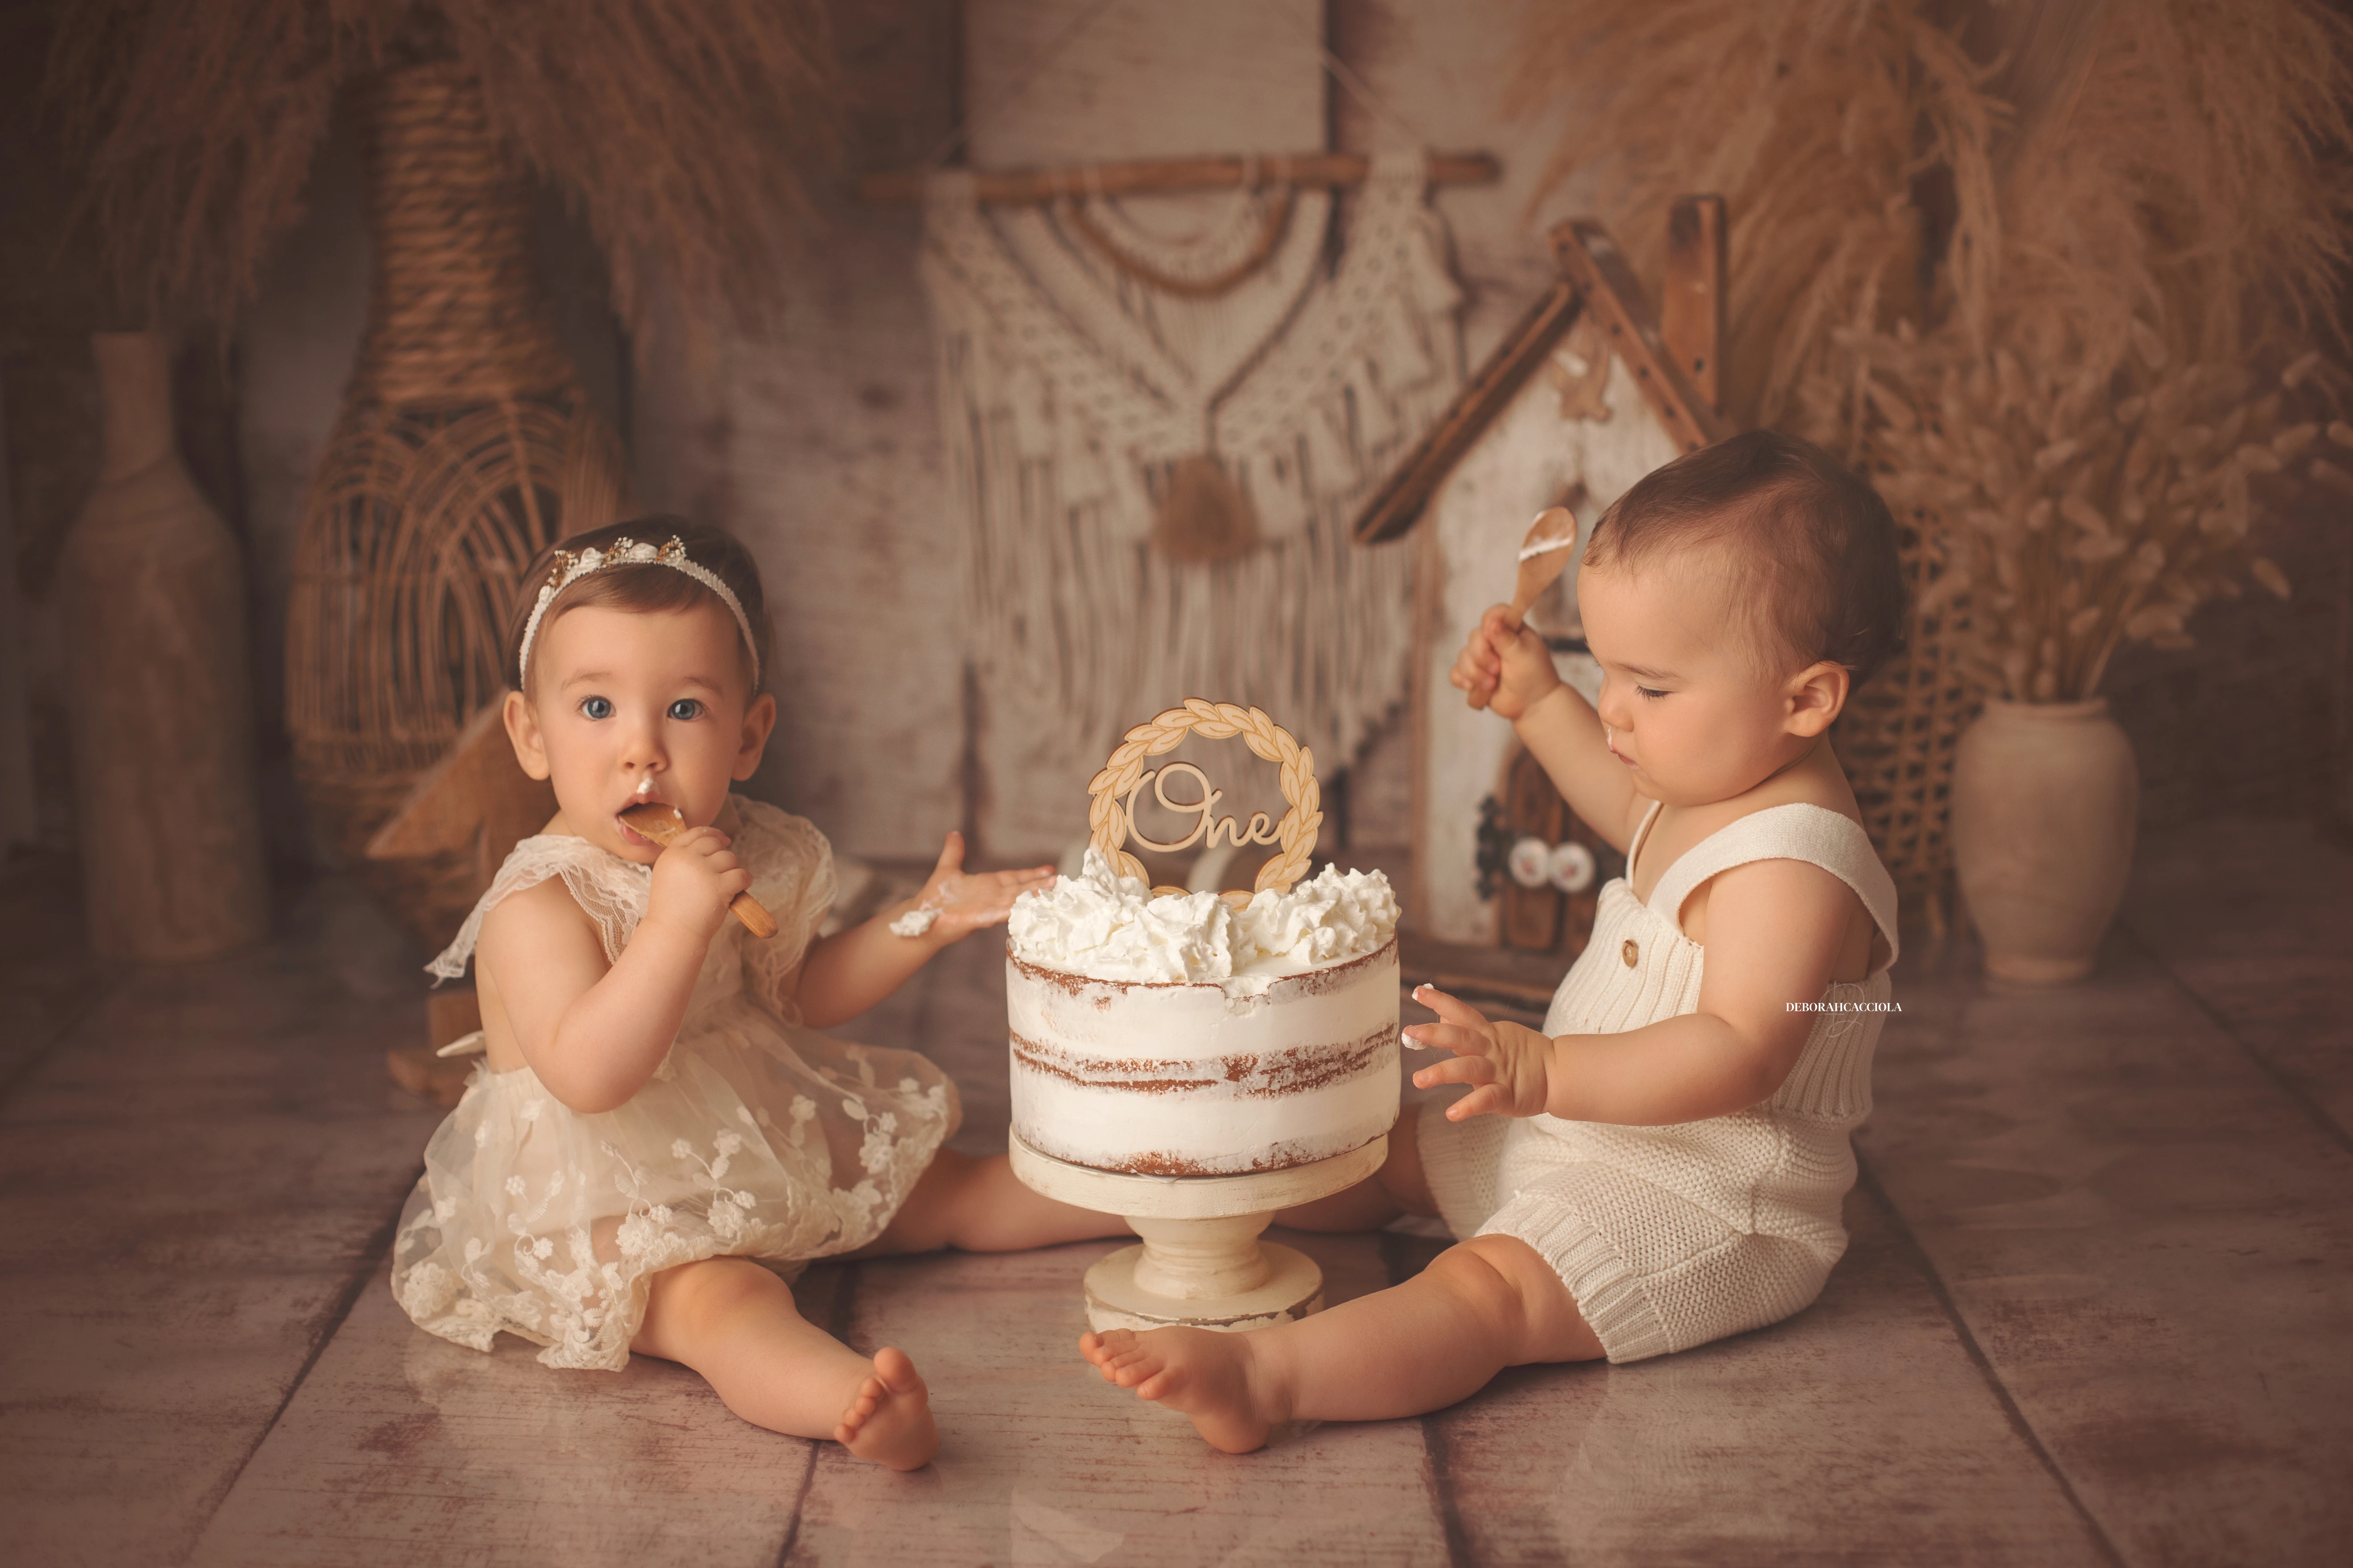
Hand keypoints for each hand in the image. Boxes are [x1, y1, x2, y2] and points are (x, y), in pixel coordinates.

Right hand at [644, 826, 751, 942]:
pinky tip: (738, 890)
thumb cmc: (672, 910)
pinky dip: (744, 881)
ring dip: (732, 870)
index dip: (712, 834)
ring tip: (725, 887)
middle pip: (715, 843)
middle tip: (725, 870)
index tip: (723, 839)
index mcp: (671, 854)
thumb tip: (714, 842)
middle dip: (723, 854)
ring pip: (730, 858)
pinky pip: (742, 875)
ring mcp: (703, 871)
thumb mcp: (668, 876)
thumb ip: (685, 859)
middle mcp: (686, 858)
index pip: (695, 833)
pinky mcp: (719, 886)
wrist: (672, 934)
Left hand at [897, 832, 1054, 942]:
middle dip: (1039, 884)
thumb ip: (954, 852)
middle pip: (1021, 888)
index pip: (1014, 877)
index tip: (1049, 869)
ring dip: (1033, 896)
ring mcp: (988, 908)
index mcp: (987, 885)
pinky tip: (1029, 907)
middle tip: (1059, 880)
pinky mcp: (981, 918)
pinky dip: (1016, 910)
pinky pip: (1002, 913)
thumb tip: (953, 833)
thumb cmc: (935, 898)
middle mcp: (992, 896)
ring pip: (1017, 900)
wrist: (923, 918)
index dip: (1031, 873)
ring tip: (1052, 891)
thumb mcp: (947, 869)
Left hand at [1405, 984, 1555, 1119]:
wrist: (1558, 1074)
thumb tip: (1441, 1012)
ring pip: (1468, 1068)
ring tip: (1418, 1080)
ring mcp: (1497, 1071)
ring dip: (1442, 1072)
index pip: (1461, 1012)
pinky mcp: (1506, 1095)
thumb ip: (1466, 1027)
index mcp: (1487, 1034)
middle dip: (1435, 1033)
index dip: (1440, 1001)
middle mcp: (1489, 1049)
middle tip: (1410, 1032)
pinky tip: (1452, 1114)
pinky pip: (1486, 1100)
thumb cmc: (1521, 1054)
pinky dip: (1469, 1106)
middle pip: (1460, 1037)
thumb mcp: (1494, 1036)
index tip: (1418, 990)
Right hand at [1448, 605, 1562, 719]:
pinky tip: (1472, 687)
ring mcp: (1482, 658)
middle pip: (1474, 637)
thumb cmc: (1533, 676)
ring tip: (1492, 685)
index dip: (1488, 623)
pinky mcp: (1473, 675)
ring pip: (1463, 657)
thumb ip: (1506, 638)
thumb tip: (1492, 622)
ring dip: (1475, 674)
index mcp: (1510, 630)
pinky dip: (1462, 680)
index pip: (1494, 614)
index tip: (1490, 635)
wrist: (1532, 705)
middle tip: (1498, 669)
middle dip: (1482, 657)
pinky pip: (1456, 673)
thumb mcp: (1523, 655)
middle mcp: (1494, 641)